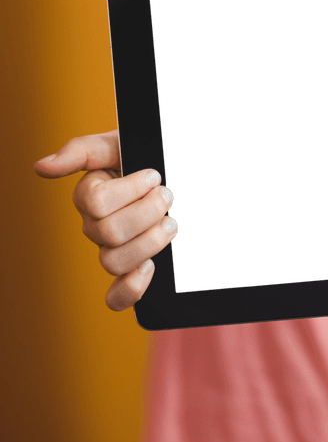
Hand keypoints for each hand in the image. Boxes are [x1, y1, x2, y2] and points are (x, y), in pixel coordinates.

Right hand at [34, 130, 177, 310]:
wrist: (170, 173)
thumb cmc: (141, 157)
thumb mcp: (116, 144)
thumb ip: (80, 151)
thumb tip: (42, 168)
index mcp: (88, 195)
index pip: (97, 203)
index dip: (131, 190)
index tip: (154, 175)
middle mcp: (94, 226)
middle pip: (109, 233)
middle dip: (147, 211)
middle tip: (166, 195)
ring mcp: (109, 250)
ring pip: (113, 262)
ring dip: (150, 242)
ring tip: (170, 223)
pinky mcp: (127, 272)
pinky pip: (116, 297)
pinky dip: (131, 288)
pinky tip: (150, 268)